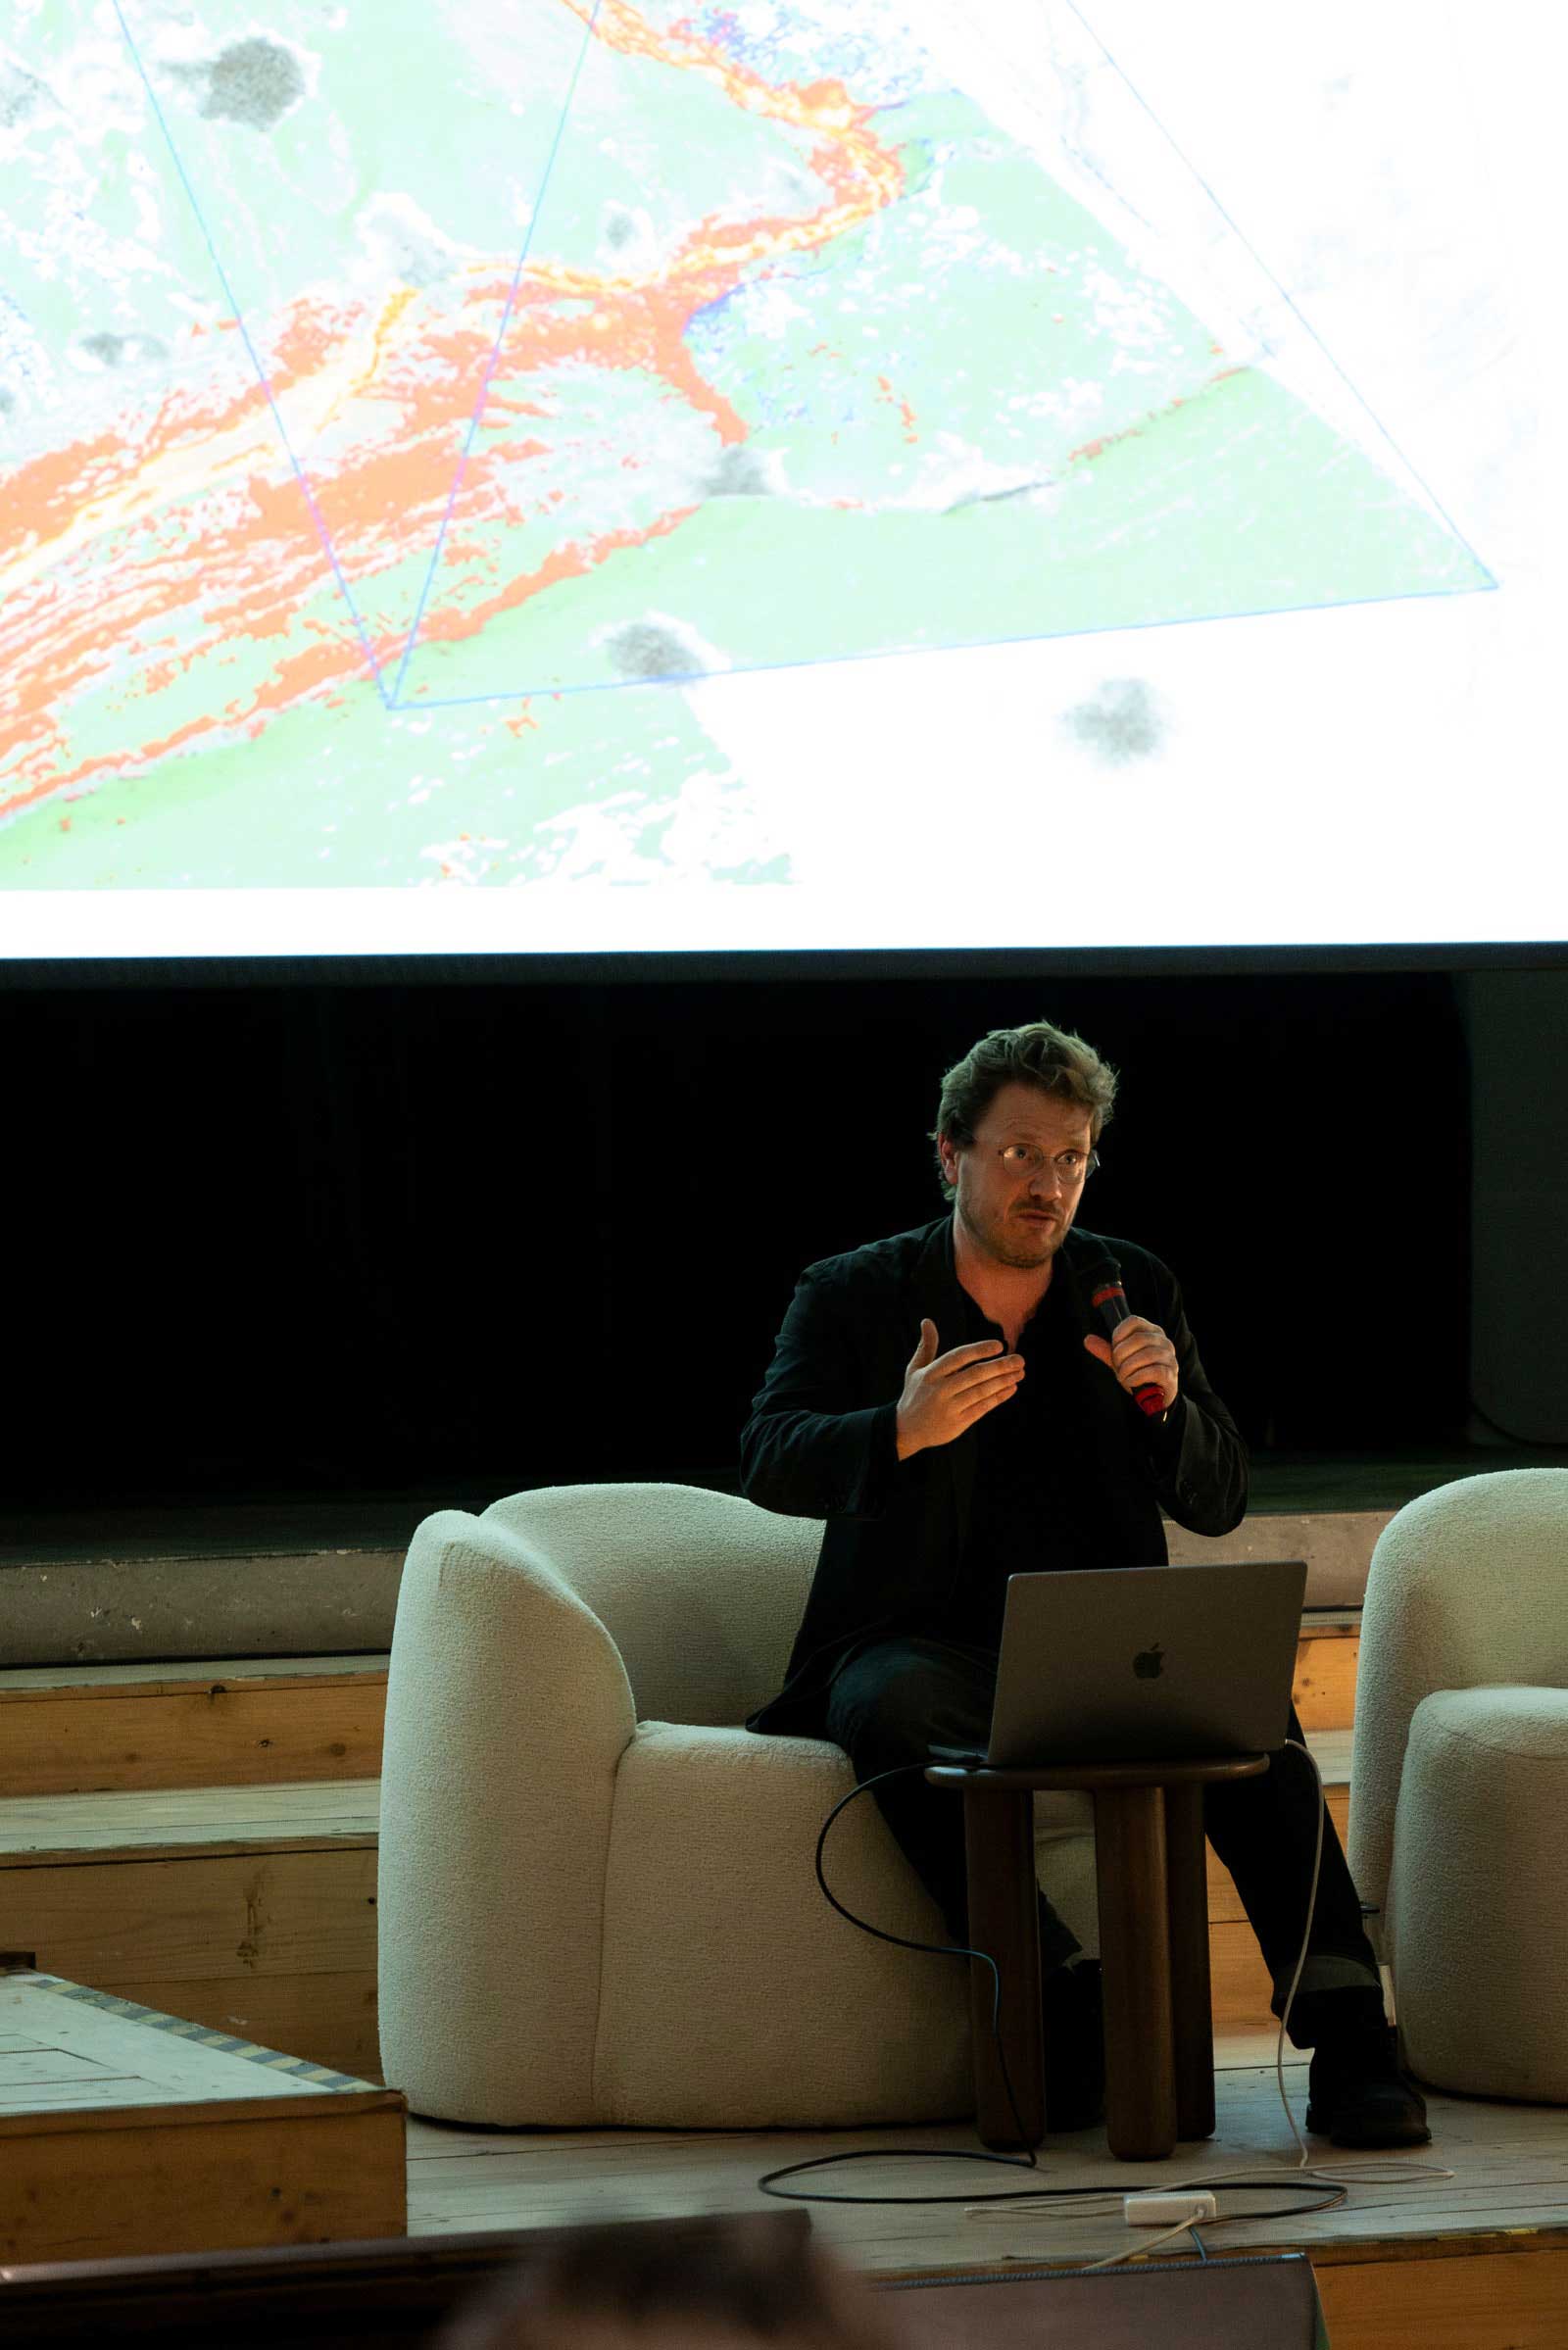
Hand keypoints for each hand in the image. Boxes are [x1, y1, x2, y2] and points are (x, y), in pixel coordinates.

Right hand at [895, 1320, 1023, 1458]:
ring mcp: (949, 1407)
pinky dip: (999, 1397)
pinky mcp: (957, 1423)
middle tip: (1020, 1359)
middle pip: (974, 1375)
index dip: (979, 1350)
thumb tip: (927, 1321)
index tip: (999, 1345)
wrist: (906, 1430)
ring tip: (1020, 1372)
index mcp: (930, 1374)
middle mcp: (940, 1390)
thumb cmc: (915, 1395)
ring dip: (1003, 1381)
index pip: (958, 1357)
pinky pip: (982, 1408)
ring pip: (981, 1391)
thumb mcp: (915, 1370)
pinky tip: (1011, 1388)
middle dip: (1000, 1366)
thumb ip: (926, 1346)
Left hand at [1083, 1316, 1178, 1411]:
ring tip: (1123, 1377)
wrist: (1156, 1398)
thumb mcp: (1122, 1361)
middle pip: (1138, 1339)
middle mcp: (1164, 1342)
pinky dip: (1136, 1378)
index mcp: (1152, 1332)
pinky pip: (1153, 1371)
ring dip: (1127, 1368)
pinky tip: (1131, 1382)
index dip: (1119, 1334)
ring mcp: (1169, 1358)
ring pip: (1145, 1355)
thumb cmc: (1140, 1375)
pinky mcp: (1171, 1374)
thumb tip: (1087, 1339)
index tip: (1114, 1349)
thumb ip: (1107, 1351)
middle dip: (1121, 1355)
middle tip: (1117, 1367)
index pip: (1133, 1321)